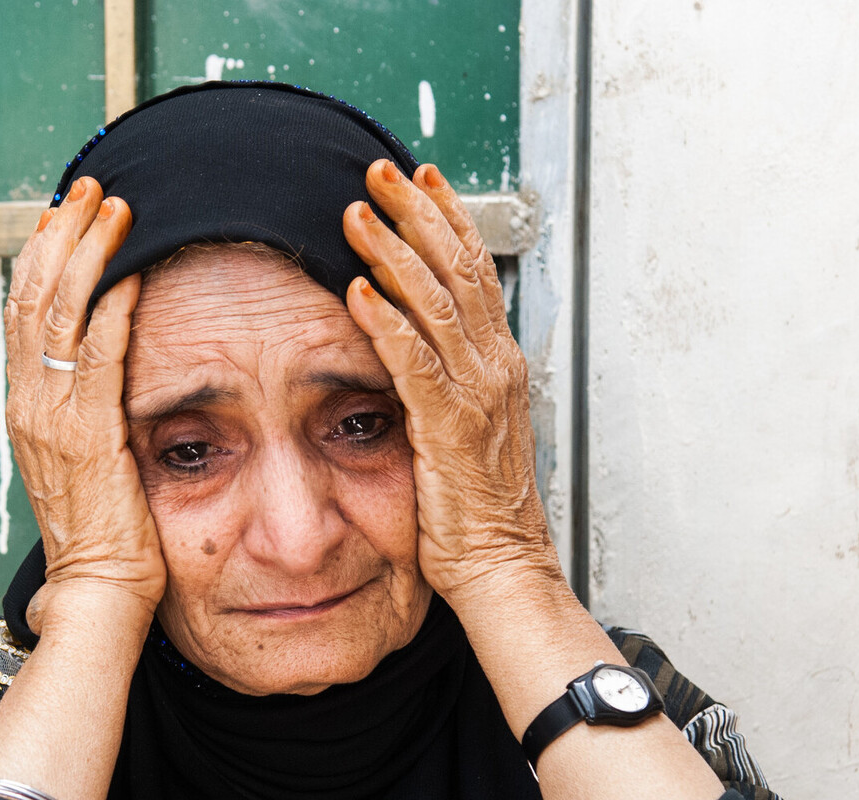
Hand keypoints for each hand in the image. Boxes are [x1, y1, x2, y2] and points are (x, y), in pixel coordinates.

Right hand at [5, 177, 164, 629]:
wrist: (96, 591)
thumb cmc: (101, 537)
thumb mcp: (82, 465)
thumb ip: (84, 419)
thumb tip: (104, 386)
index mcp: (25, 408)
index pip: (22, 315)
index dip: (41, 257)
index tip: (64, 215)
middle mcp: (28, 404)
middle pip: (31, 296)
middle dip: (61, 234)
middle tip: (89, 189)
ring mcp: (51, 417)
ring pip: (57, 311)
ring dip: (87, 250)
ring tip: (114, 206)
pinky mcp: (87, 433)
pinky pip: (97, 352)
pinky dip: (113, 302)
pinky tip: (134, 267)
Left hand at [341, 160, 561, 606]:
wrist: (502, 566)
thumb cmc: (480, 509)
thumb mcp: (465, 429)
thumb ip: (445, 382)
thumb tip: (414, 345)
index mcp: (498, 365)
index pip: (475, 273)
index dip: (448, 220)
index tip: (421, 181)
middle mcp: (494, 369)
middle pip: (458, 271)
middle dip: (418, 214)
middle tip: (381, 174)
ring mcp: (476, 396)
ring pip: (435, 305)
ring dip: (392, 253)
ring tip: (356, 216)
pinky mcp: (448, 429)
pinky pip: (414, 365)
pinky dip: (386, 325)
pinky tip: (358, 294)